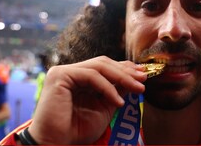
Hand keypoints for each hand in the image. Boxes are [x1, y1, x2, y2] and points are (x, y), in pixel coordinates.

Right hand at [28, 56, 146, 143]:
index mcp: (79, 77)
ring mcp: (63, 72)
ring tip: (138, 88)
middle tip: (143, 79)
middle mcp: (70, 71)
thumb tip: (136, 78)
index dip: (124, 68)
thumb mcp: (104, 107)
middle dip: (126, 71)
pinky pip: (91, 76)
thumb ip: (117, 91)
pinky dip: (108, 88)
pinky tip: (118, 101)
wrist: (56, 144)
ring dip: (122, 77)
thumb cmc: (77, 130)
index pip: (104, 66)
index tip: (142, 74)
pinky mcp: (60, 76)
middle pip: (103, 63)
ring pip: (99, 67)